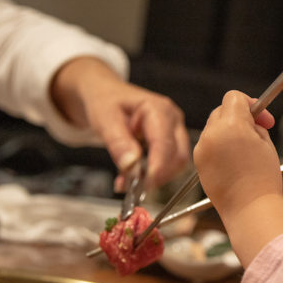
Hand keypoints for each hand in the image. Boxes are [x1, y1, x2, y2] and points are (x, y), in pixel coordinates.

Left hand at [50, 57, 188, 189]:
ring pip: (177, 163)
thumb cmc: (105, 101)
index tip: (144, 185)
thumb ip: (118, 141)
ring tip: (128, 182)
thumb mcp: (104, 118)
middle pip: (178, 156)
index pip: (165, 144)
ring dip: (156, 178)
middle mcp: (172, 119)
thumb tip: (131, 164)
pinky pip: (169, 164)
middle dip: (158, 176)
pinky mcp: (171, 141)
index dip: (158, 168)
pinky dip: (154, 175)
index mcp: (159, 109)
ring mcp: (174, 130)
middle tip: (132, 188)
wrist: (104, 94)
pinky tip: (134, 177)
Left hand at [193, 90, 278, 212]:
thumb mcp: (266, 143)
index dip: (251, 104)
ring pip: (214, 127)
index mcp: (230, 125)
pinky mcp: (198, 163)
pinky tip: (235, 161)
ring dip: (228, 131)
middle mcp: (211, 134)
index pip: (234, 97)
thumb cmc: (262, 180)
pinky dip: (220, 146)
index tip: (262, 119)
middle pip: (221, 110)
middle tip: (257, 132)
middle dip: (239, 117)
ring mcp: (201, 149)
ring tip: (246, 150)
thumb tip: (249, 119)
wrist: (250, 210)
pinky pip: (208, 144)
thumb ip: (254, 124)